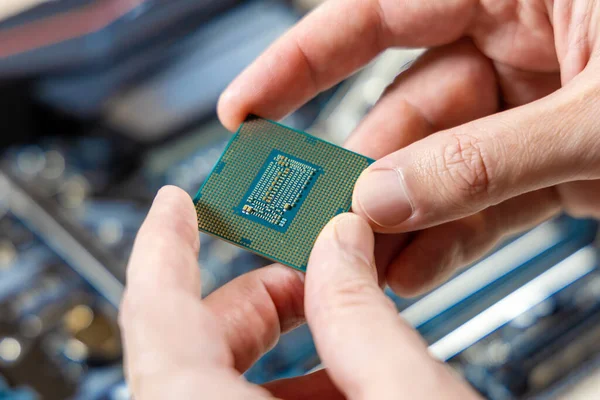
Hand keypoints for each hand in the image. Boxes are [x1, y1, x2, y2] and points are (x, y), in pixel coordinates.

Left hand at [119, 186, 476, 398]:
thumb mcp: (407, 397)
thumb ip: (364, 312)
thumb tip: (343, 240)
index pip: (154, 311)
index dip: (164, 243)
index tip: (177, 201)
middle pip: (192, 345)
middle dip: (256, 293)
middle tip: (309, 262)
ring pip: (221, 380)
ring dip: (283, 343)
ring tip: (342, 320)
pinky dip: (290, 388)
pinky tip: (347, 381)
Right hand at [218, 0, 599, 295]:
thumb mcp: (597, 114)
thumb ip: (491, 157)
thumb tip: (389, 195)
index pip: (379, 13)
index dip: (301, 60)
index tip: (246, 107)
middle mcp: (522, 39)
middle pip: (406, 107)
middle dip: (359, 173)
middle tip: (317, 221)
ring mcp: (538, 104)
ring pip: (442, 165)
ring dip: (400, 219)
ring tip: (362, 261)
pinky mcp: (557, 161)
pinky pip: (489, 199)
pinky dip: (452, 236)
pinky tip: (414, 267)